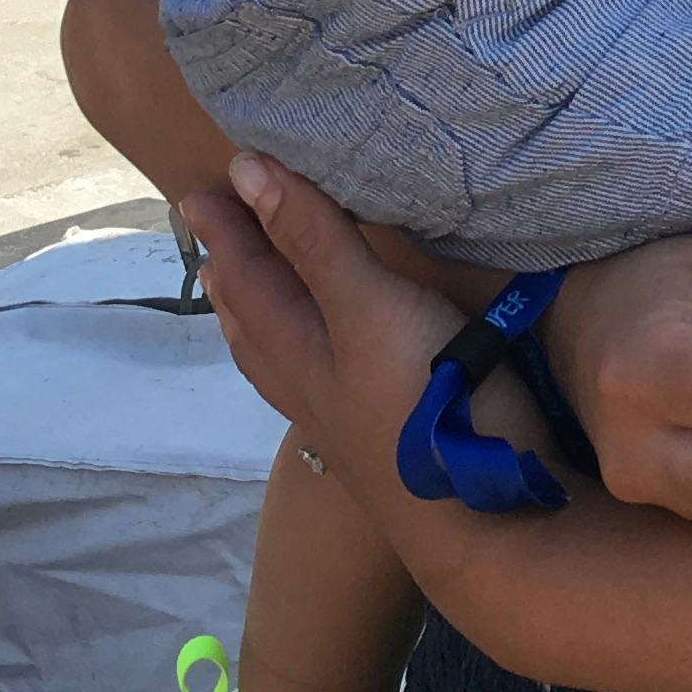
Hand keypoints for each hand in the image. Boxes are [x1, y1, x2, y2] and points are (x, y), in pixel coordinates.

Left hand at [183, 153, 458, 472]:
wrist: (485, 519)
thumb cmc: (424, 403)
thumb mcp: (368, 307)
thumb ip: (314, 241)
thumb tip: (244, 172)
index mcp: (298, 350)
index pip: (250, 277)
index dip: (230, 228)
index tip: (205, 184)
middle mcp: (312, 386)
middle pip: (255, 322)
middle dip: (234, 274)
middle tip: (215, 235)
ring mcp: (347, 418)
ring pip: (284, 358)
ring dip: (262, 317)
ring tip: (249, 293)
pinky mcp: (385, 434)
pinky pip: (323, 379)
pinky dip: (309, 349)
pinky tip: (333, 358)